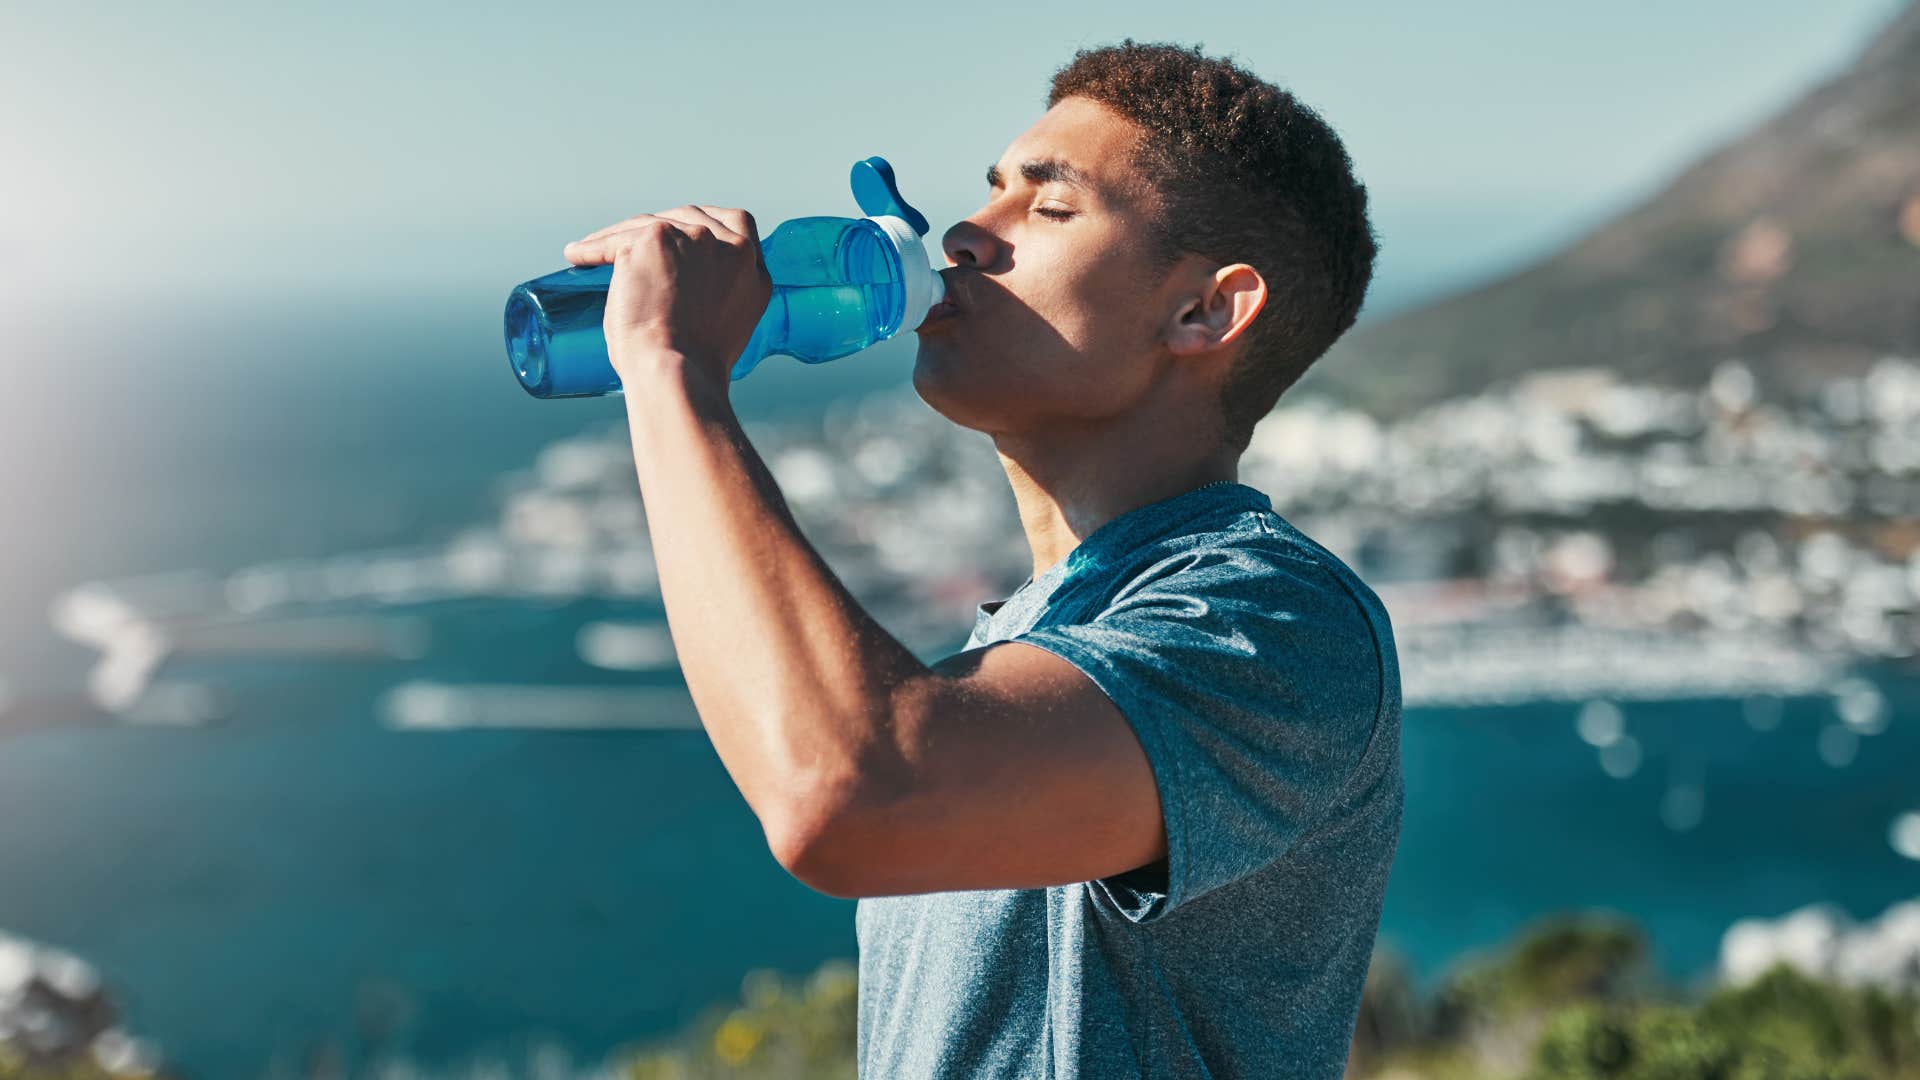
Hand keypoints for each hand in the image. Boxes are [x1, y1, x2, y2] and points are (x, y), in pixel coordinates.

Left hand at [562, 205, 771, 390]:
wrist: (675, 371)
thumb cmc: (691, 368)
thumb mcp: (724, 326)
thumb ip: (717, 298)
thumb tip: (682, 292)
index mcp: (754, 272)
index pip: (736, 226)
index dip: (706, 226)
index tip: (683, 233)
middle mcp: (731, 249)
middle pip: (691, 215)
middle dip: (661, 224)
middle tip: (633, 243)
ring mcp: (694, 239)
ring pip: (649, 224)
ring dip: (619, 237)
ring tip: (592, 252)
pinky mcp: (655, 239)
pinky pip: (616, 240)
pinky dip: (592, 248)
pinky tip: (577, 255)